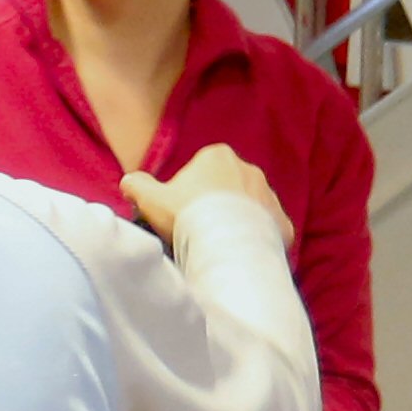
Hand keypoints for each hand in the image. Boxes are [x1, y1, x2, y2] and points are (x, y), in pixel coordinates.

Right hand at [129, 146, 291, 258]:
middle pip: (225, 189)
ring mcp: (270, 196)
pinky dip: (254, 240)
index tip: (179, 214)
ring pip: (247, 209)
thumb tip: (128, 183)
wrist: (226, 245)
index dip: (186, 194)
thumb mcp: (150, 198)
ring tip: (217, 246)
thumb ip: (136, 185)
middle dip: (213, 207)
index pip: (200, 172)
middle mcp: (249, 170)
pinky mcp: (283, 223)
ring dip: (235, 223)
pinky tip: (238, 254)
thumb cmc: (187, 216)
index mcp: (218, 156)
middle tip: (196, 232)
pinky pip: (267, 230)